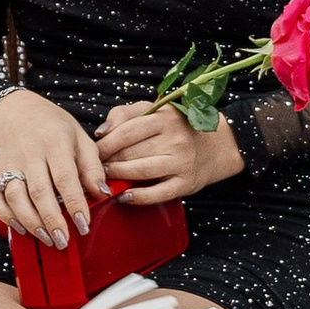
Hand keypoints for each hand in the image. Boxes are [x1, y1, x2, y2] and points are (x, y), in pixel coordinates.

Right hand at [0, 88, 108, 251]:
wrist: (18, 111)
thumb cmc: (54, 127)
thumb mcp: (81, 138)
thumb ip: (92, 167)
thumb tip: (102, 193)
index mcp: (55, 142)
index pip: (65, 178)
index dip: (75, 204)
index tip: (83, 225)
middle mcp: (30, 153)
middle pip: (39, 191)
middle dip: (52, 220)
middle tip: (63, 241)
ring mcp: (10, 163)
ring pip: (15, 197)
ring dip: (30, 222)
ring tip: (47, 238)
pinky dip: (5, 215)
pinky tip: (21, 227)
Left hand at [95, 96, 241, 205]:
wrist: (216, 146)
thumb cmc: (176, 127)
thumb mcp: (153, 111)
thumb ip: (124, 115)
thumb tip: (100, 132)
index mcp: (164, 118)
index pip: (126, 131)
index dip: (105, 143)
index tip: (93, 151)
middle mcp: (174, 138)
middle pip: (130, 152)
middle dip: (107, 161)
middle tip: (94, 167)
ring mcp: (181, 162)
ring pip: (140, 171)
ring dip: (117, 176)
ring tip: (105, 178)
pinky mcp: (186, 183)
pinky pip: (157, 193)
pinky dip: (137, 197)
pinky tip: (124, 196)